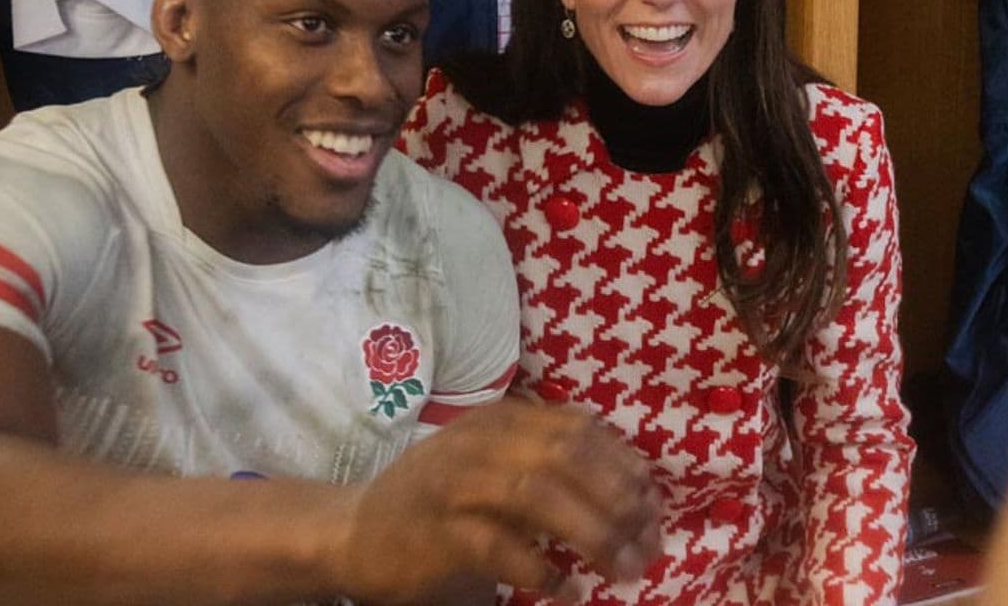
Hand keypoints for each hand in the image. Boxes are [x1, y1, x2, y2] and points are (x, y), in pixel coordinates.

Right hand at [337, 399, 660, 603]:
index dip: (625, 467)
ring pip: (540, 494)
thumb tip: (635, 487)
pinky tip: (565, 590)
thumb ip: (550, 461)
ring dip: (592, 535)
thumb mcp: (495, 463)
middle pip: (568, 458)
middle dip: (619, 503)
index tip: (653, 506)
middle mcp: (480, 441)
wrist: (353, 533)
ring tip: (623, 569)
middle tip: (648, 546)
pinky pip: (501, 547)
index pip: (580, 430)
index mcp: (502, 420)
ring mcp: (455, 483)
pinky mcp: (437, 532)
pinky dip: (541, 571)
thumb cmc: (439, 502)